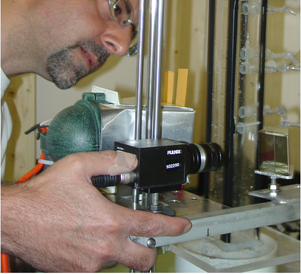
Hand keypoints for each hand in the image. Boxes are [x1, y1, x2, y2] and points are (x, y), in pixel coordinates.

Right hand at [1, 151, 190, 271]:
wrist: (15, 220)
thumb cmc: (43, 196)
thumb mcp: (79, 166)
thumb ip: (110, 162)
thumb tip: (130, 163)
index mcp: (109, 222)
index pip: (152, 227)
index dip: (173, 226)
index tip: (182, 226)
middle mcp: (104, 248)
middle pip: (144, 259)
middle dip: (152, 250)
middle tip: (149, 238)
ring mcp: (89, 265)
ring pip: (118, 261)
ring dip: (119, 248)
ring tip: (103, 229)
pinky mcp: (75, 273)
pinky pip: (96, 267)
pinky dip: (99, 254)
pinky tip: (85, 237)